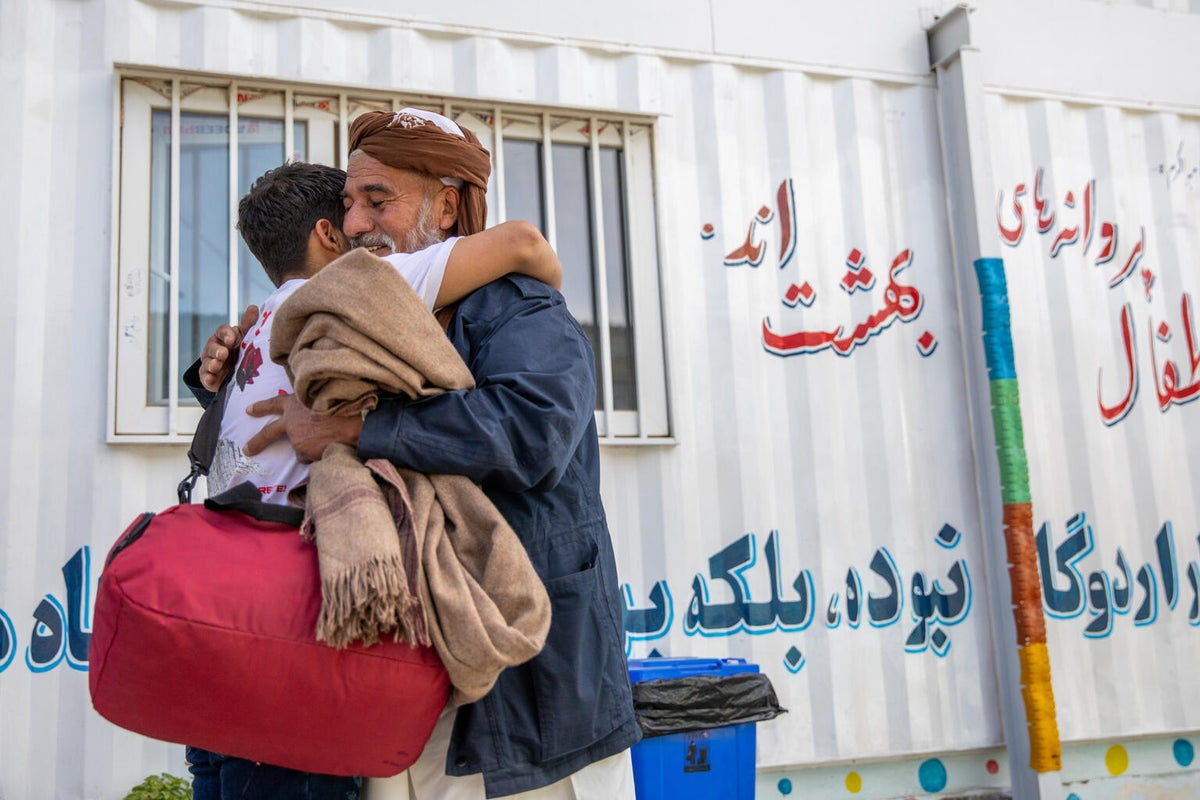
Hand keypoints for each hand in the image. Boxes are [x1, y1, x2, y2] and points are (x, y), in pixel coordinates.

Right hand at [199, 305, 258, 391]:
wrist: (236, 371)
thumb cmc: (241, 349)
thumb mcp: (245, 336)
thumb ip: (248, 324)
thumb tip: (253, 307)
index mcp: (224, 337)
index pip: (222, 331)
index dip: (226, 334)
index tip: (232, 338)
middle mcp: (214, 348)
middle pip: (212, 347)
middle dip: (217, 350)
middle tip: (224, 353)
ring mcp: (210, 363)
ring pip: (208, 362)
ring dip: (211, 364)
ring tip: (216, 366)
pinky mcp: (208, 377)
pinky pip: (205, 377)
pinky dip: (207, 378)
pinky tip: (210, 380)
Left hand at [244, 393, 362, 463]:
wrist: (355, 421)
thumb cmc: (344, 407)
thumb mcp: (323, 400)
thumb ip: (311, 409)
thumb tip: (311, 427)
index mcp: (295, 403)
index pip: (274, 403)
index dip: (261, 407)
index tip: (249, 410)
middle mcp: (291, 420)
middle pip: (269, 432)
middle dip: (257, 442)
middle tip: (247, 450)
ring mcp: (296, 437)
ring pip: (301, 448)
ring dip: (312, 447)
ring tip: (332, 440)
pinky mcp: (303, 451)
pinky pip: (311, 457)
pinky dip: (319, 455)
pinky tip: (331, 447)